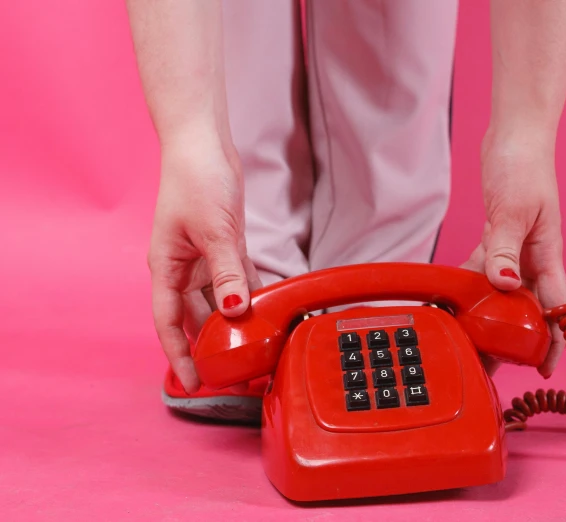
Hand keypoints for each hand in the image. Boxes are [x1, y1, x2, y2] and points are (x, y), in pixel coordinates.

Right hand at [147, 132, 261, 392]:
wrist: (204, 145)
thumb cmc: (196, 180)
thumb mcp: (214, 230)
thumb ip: (225, 273)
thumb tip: (234, 311)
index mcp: (167, 267)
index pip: (168, 322)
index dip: (179, 355)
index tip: (194, 381)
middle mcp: (183, 268)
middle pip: (195, 317)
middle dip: (212, 345)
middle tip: (234, 371)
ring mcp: (205, 258)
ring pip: (219, 302)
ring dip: (233, 323)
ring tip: (252, 348)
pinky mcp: (226, 247)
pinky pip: (238, 280)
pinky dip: (250, 295)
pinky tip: (266, 312)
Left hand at [461, 129, 565, 377]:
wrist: (515, 137)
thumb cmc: (524, 167)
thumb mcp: (515, 210)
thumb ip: (506, 250)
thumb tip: (504, 286)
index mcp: (547, 255)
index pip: (556, 306)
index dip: (554, 340)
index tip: (544, 367)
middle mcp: (534, 258)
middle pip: (526, 307)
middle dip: (513, 336)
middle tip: (492, 363)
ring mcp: (516, 249)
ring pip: (502, 292)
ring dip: (488, 314)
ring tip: (471, 339)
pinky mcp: (497, 238)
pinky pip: (484, 269)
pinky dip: (471, 283)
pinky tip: (454, 297)